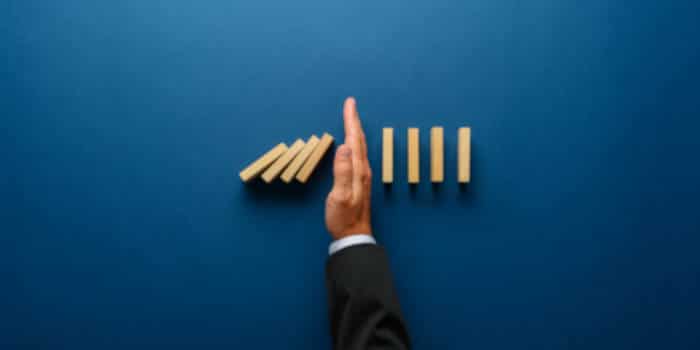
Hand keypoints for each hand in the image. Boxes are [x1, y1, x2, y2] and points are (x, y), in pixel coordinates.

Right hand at [325, 97, 372, 239]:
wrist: (353, 235)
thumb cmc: (343, 218)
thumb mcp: (340, 195)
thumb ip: (342, 171)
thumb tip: (344, 146)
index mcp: (357, 170)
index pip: (353, 139)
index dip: (351, 121)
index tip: (349, 104)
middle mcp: (362, 170)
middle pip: (358, 140)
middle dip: (354, 121)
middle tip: (350, 105)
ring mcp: (362, 176)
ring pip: (359, 147)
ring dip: (355, 131)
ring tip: (351, 119)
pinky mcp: (359, 181)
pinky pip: (357, 155)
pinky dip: (354, 143)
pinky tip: (352, 145)